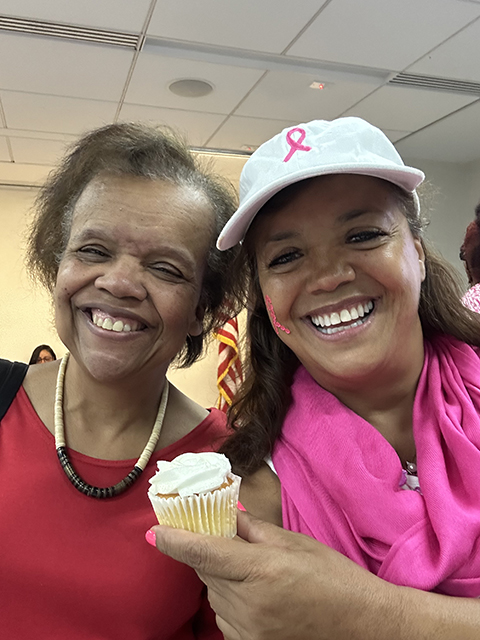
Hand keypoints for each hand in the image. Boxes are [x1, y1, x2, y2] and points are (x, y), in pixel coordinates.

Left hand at [149, 511, 398, 639]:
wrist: (361, 625)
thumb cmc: (333, 577)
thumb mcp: (294, 543)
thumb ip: (253, 530)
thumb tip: (225, 517)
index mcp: (262, 569)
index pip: (204, 552)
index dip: (175, 541)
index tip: (154, 532)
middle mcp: (249, 604)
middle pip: (206, 572)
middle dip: (209, 553)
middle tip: (226, 541)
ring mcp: (249, 631)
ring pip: (214, 596)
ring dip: (220, 580)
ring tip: (253, 573)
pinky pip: (225, 618)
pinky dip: (230, 602)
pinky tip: (256, 596)